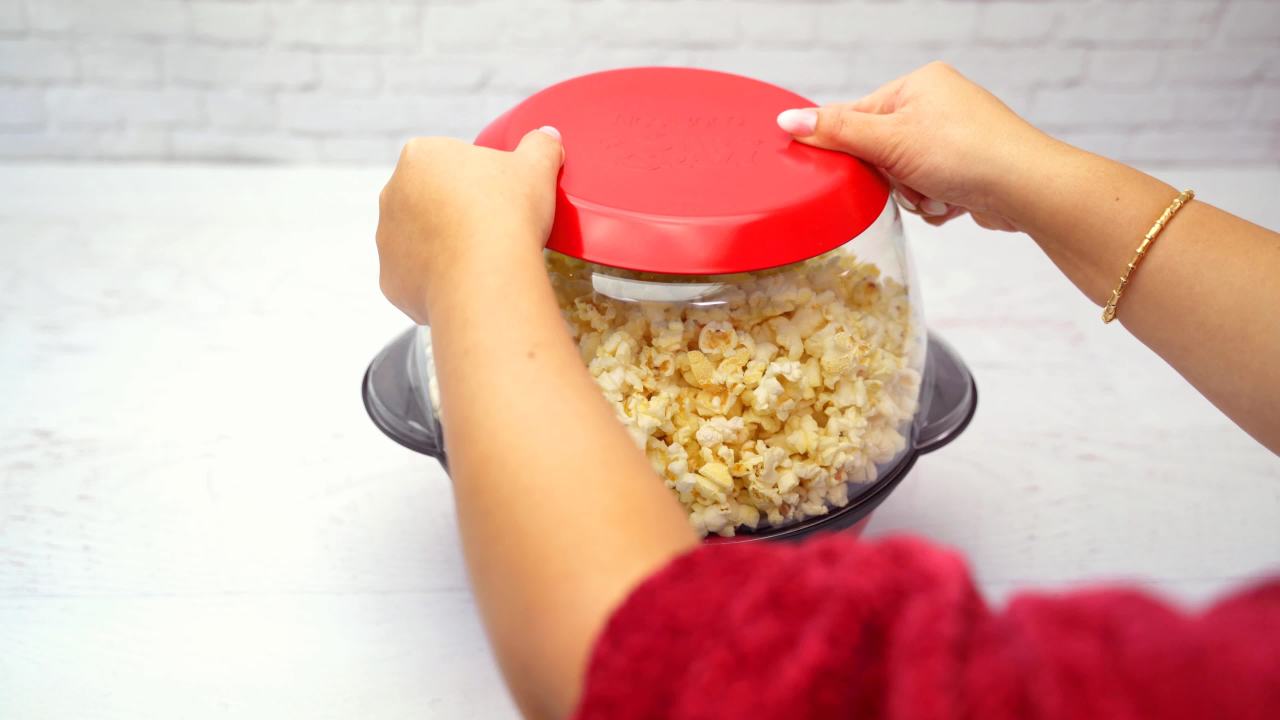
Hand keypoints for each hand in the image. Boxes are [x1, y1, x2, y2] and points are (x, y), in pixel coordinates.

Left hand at [376, 127, 563, 323]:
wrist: (486, 280)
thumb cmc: (508, 215)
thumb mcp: (537, 168)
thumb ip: (540, 146)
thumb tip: (548, 136)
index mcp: (420, 156)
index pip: (450, 161)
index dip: (479, 179)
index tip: (500, 197)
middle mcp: (392, 194)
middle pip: (430, 199)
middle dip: (455, 210)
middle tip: (493, 227)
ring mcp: (386, 240)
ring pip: (421, 240)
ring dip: (445, 246)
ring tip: (482, 259)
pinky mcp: (390, 279)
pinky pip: (416, 277)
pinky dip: (438, 280)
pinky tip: (467, 284)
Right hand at [776, 61, 1056, 231]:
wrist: (1025, 188)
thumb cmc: (966, 153)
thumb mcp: (889, 140)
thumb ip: (836, 131)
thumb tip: (788, 120)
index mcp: (918, 85)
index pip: (859, 115)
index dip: (853, 148)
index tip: (858, 169)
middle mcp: (938, 105)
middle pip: (880, 151)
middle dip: (891, 178)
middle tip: (908, 180)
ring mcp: (956, 138)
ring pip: (903, 176)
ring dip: (913, 194)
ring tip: (936, 193)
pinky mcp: (968, 169)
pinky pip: (928, 191)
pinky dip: (934, 203)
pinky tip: (951, 202)